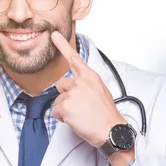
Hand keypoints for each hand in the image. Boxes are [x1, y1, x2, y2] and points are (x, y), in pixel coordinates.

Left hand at [51, 31, 124, 147]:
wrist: (111, 131)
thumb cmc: (107, 115)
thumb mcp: (100, 92)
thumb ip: (86, 85)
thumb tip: (76, 88)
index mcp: (90, 77)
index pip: (74, 58)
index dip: (62, 45)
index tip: (54, 35)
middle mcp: (80, 82)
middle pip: (61, 85)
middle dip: (65, 95)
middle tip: (80, 107)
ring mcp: (72, 93)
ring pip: (58, 101)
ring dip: (65, 109)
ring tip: (81, 116)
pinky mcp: (65, 106)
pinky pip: (56, 112)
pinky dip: (62, 118)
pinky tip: (76, 120)